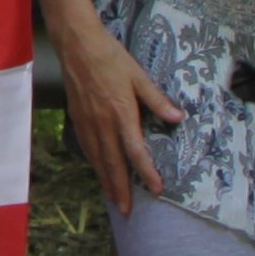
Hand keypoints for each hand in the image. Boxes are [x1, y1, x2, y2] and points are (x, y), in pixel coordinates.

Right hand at [56, 18, 183, 214]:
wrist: (77, 45)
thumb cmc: (111, 57)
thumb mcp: (139, 75)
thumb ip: (157, 100)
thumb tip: (178, 118)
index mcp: (121, 113)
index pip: (135, 151)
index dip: (146, 172)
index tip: (156, 189)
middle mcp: (103, 123)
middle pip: (113, 163)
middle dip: (121, 189)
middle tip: (127, 210)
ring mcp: (87, 122)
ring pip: (98, 159)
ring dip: (106, 181)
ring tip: (113, 199)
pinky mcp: (77, 118)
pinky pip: (87, 148)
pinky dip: (94, 164)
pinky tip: (98, 170)